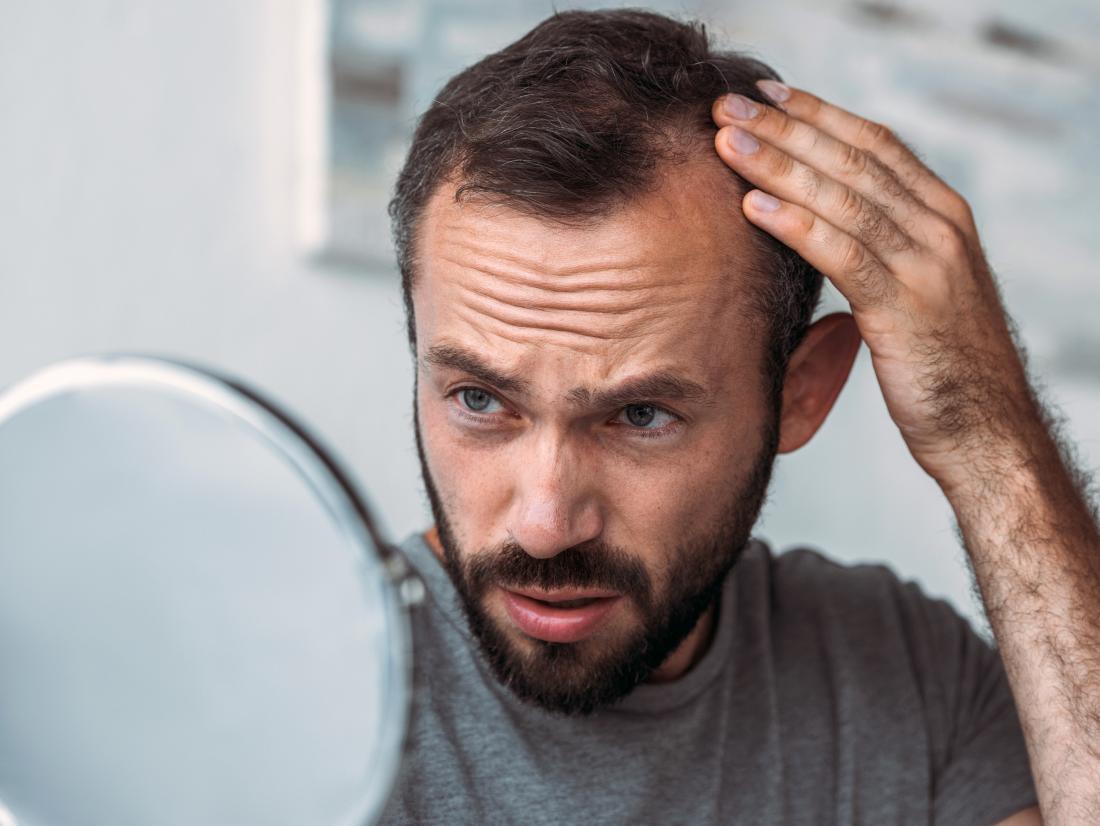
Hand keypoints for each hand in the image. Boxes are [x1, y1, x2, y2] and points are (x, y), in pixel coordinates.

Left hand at [711, 82, 1040, 489]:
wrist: (986, 429)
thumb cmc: (942, 363)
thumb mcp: (917, 288)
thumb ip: (883, 246)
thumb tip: (824, 220)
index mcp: (944, 215)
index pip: (875, 144)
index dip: (818, 115)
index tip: (765, 96)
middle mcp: (940, 228)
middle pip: (853, 160)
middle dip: (786, 129)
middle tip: (728, 107)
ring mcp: (927, 265)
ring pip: (843, 198)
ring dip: (778, 166)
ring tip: (726, 145)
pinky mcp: (906, 308)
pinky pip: (843, 254)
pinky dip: (795, 225)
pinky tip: (752, 207)